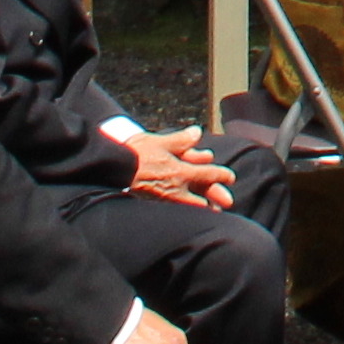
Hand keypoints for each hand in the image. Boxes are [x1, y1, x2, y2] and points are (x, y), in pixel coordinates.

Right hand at [119, 126, 233, 205]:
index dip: (221, 176)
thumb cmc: (136, 154)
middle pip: (202, 198)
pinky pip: (175, 207)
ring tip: (212, 211)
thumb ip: (182, 139)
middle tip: (228, 203)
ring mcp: (165, 200)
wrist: (113, 170)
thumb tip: (197, 133)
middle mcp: (175, 190)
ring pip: (189, 207)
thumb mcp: (161, 142)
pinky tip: (186, 210)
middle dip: (215, 200)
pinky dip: (185, 207)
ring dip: (202, 207)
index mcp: (180, 173)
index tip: (230, 177)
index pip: (208, 175)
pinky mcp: (154, 204)